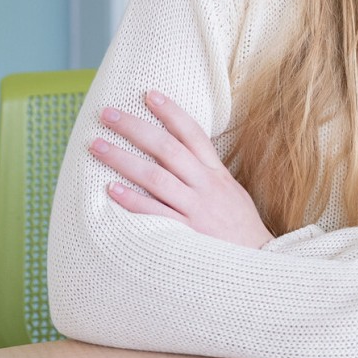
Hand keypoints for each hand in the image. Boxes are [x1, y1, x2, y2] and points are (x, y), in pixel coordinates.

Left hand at [89, 90, 273, 248]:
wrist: (260, 264)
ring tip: (97, 146)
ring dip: (123, 159)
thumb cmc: (240, 227)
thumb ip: (207, 173)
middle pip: (167, 148)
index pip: (192, 133)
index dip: (171, 112)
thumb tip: (179, 154)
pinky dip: (131, 200)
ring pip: (155, 177)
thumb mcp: (231, 191)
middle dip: (135, 128)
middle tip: (108, 114)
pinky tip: (110, 189)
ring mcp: (196, 209)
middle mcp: (205, 186)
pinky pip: (154, 213)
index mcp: (216, 173)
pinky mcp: (187, 234)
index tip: (148, 94)